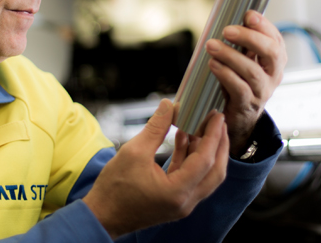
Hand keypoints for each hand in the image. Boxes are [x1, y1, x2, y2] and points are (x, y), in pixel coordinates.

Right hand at [83, 99, 228, 238]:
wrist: (102, 216)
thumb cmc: (114, 189)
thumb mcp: (134, 151)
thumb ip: (156, 127)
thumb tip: (168, 104)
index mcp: (177, 192)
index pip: (205, 160)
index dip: (213, 135)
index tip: (217, 115)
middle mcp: (185, 201)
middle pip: (215, 171)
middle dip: (219, 144)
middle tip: (217, 120)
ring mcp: (181, 203)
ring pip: (205, 175)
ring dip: (205, 150)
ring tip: (200, 125)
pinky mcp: (174, 200)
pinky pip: (190, 177)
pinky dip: (190, 158)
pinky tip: (183, 137)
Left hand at [205, 10, 285, 155]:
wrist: (240, 116)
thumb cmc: (240, 81)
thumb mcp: (245, 59)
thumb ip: (242, 43)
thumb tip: (227, 20)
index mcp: (275, 59)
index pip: (276, 38)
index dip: (264, 25)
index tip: (248, 15)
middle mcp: (274, 74)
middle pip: (271, 53)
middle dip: (250, 38)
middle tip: (228, 30)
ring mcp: (263, 91)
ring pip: (252, 71)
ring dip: (231, 56)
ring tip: (212, 46)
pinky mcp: (248, 104)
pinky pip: (239, 88)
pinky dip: (225, 74)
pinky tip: (213, 64)